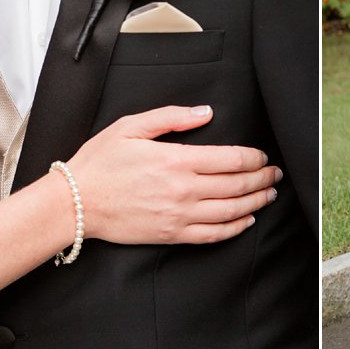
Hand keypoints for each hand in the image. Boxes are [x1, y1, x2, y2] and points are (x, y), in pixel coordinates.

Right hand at [65, 106, 279, 244]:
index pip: (230, 159)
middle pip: (237, 185)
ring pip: (231, 211)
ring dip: (256, 202)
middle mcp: (183, 190)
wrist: (75, 204)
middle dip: (262, 178)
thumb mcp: (131, 127)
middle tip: (275, 173)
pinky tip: (247, 221)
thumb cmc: (99, 163)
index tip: (263, 156)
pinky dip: (236, 229)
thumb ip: (172, 117)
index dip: (254, 158)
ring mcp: (179, 216)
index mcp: (176, 160)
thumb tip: (205, 113)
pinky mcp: (172, 235)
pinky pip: (213, 235)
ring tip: (269, 194)